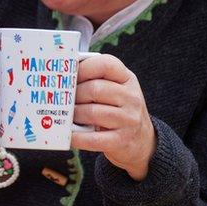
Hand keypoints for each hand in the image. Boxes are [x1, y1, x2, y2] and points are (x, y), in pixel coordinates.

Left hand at [71, 54, 155, 180]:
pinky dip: (76, 137)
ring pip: (91, 112)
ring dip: (74, 115)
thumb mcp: (116, 88)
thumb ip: (96, 78)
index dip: (83, 68)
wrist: (143, 140)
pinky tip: (68, 135)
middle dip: (74, 95)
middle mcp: (131, 98)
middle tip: (63, 100)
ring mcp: (128, 120)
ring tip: (67, 115)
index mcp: (128, 79)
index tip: (68, 75)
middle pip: (94, 89)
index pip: (106, 65)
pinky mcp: (121, 141)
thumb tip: (64, 76)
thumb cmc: (119, 109)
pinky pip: (92, 139)